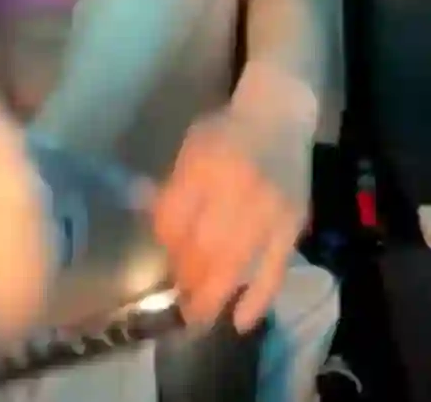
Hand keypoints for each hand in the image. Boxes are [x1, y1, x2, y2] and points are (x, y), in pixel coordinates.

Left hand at [153, 112, 308, 332]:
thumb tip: (145, 215)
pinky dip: (258, 300)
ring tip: (196, 318)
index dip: (164, 242)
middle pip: (202, 247)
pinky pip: (275, 271)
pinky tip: (240, 322)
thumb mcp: (191, 145)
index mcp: (205, 163)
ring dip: (212, 295)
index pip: (174, 217)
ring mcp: (269, 210)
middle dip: (185, 276)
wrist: (279, 116)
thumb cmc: (228, 131)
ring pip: (235, 264)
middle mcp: (237, 188)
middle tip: (177, 297)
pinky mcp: (293, 226)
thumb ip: (173, 185)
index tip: (163, 253)